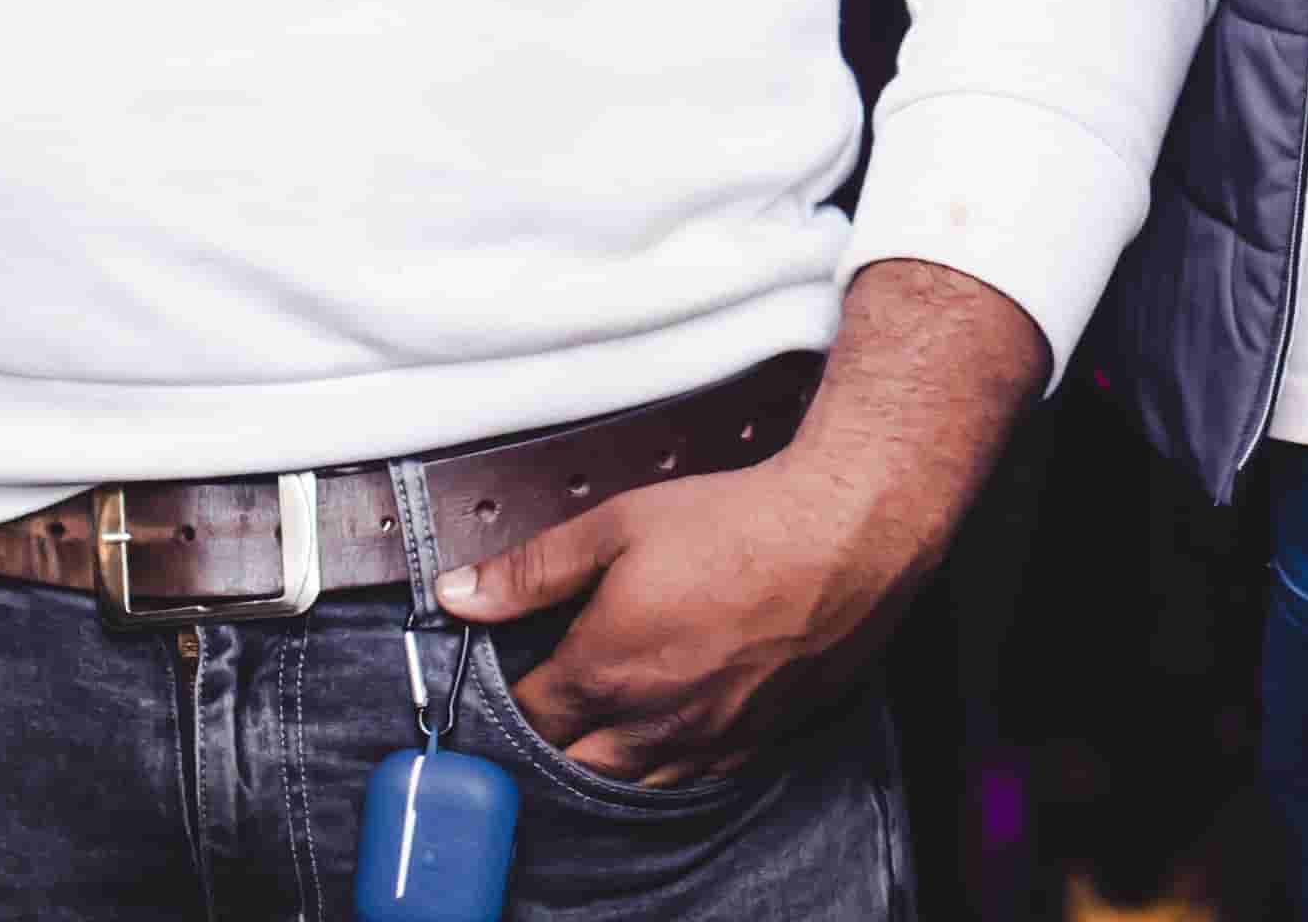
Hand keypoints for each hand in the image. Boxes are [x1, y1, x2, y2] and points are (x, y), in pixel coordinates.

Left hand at [442, 445, 947, 782]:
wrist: (848, 531)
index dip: (509, 699)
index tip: (510, 674)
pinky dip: (667, 764)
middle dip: (551, 741)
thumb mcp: (618, 524)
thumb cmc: (741, 523)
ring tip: (600, 724)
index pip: (527, 718)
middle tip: (551, 702)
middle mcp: (652, 721)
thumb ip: (532, 569)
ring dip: (604, 762)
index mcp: (605, 671)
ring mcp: (709, 738)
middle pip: (572, 766)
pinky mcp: (757, 738)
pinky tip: (667, 731)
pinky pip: (694, 778)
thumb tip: (459, 594)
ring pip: (631, 784)